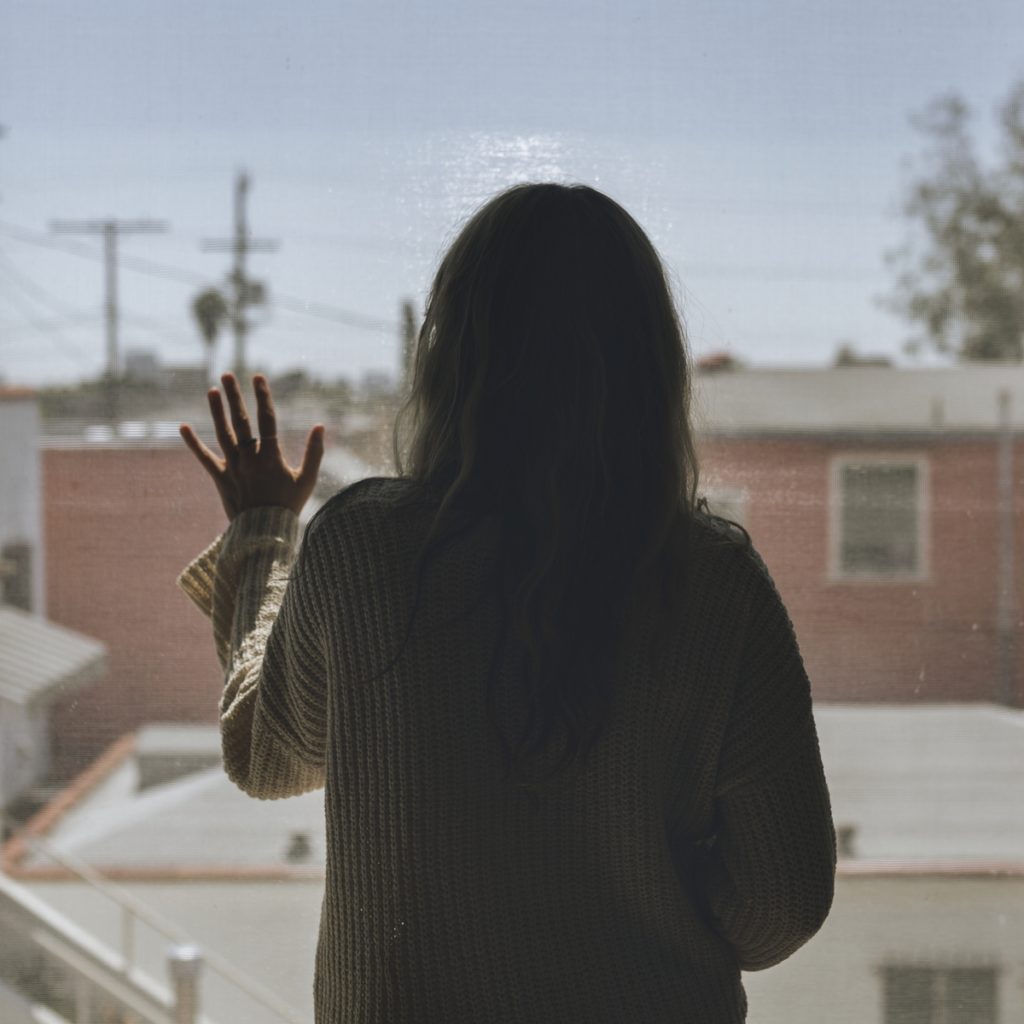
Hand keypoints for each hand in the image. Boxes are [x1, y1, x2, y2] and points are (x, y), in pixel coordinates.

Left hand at [180, 373, 324, 520]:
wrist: (264, 532)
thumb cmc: (289, 506)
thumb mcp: (307, 479)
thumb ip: (314, 452)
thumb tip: (320, 426)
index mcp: (271, 456)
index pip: (267, 419)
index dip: (262, 396)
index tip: (258, 377)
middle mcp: (249, 458)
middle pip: (241, 421)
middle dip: (234, 396)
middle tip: (227, 375)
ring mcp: (233, 467)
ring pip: (223, 433)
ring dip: (217, 411)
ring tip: (212, 390)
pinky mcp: (220, 478)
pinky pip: (204, 458)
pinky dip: (193, 443)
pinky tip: (183, 426)